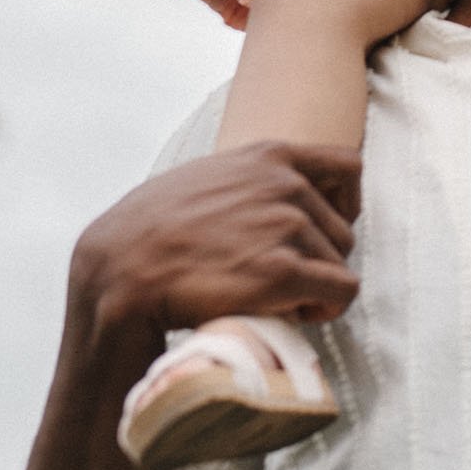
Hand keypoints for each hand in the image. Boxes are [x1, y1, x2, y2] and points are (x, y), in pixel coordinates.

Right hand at [72, 141, 361, 339]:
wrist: (122, 266)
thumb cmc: (153, 228)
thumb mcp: (207, 177)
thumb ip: (248, 179)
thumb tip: (271, 199)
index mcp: (270, 156)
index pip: (348, 167)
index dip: (344, 205)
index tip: (324, 230)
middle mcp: (286, 184)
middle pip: (343, 229)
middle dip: (321, 258)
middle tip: (286, 282)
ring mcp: (287, 225)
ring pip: (341, 263)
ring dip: (317, 286)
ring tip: (278, 299)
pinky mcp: (283, 271)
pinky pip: (341, 291)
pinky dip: (326, 307)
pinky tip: (296, 314)